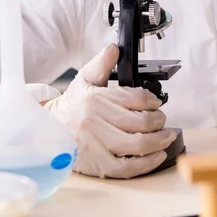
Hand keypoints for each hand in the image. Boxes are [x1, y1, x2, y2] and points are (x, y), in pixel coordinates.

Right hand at [45, 43, 176, 178]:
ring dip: (159, 140)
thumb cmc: (72, 106)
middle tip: (162, 120)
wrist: (50, 130)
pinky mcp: (98, 165)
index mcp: (95, 99)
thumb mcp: (84, 80)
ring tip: (165, 136)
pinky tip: (157, 155)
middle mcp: (96, 122)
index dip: (152, 100)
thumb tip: (114, 48)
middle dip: (159, 121)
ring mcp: (97, 145)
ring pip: (138, 144)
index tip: (156, 103)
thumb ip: (101, 64)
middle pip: (141, 122)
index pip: (135, 98)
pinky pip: (128, 167)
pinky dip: (148, 163)